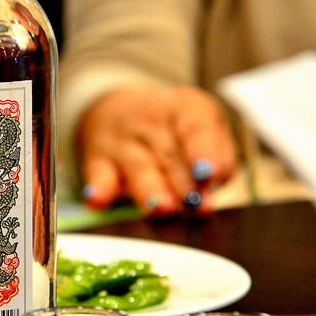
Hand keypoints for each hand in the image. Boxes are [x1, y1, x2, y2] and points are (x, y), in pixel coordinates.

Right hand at [77, 86, 237, 215]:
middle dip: (183, 183)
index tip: (209, 173)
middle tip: (195, 206)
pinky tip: (98, 199)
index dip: (203, 151)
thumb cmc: (173, 130)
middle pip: (169, 154)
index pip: (196, 128)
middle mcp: (150, 121)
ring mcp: (122, 141)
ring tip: (162, 208)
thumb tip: (212, 187)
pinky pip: (98, 175)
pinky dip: (98, 189)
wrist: (118, 111)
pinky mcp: (97, 161)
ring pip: (138, 167)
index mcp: (185, 108)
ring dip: (150, 189)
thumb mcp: (205, 129)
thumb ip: (218, 157)